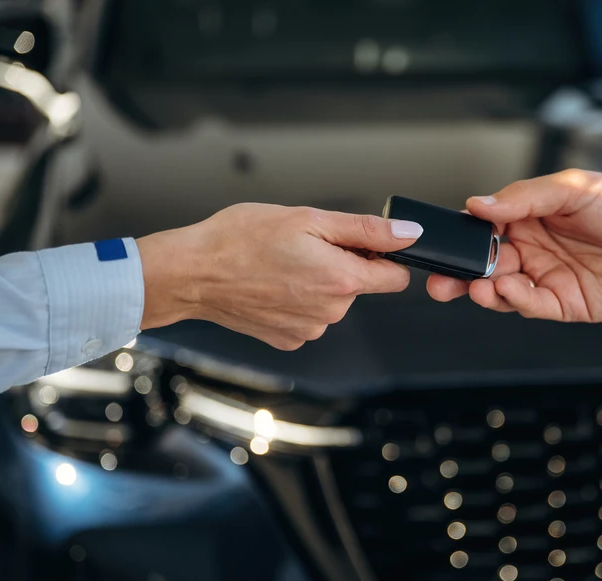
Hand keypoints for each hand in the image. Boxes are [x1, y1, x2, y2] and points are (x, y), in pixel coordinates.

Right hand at [137, 203, 422, 348]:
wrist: (192, 273)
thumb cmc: (239, 240)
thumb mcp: (308, 219)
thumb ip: (366, 230)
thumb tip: (409, 234)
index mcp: (341, 280)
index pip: (395, 277)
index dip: (382, 255)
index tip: (359, 243)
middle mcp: (330, 312)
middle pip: (359, 287)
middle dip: (341, 265)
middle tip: (302, 246)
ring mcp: (309, 330)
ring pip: (332, 302)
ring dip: (316, 282)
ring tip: (280, 264)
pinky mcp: (288, 340)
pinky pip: (307, 317)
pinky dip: (295, 301)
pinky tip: (271, 284)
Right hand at [427, 169, 601, 321]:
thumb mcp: (573, 188)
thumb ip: (524, 197)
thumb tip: (477, 204)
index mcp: (527, 218)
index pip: (482, 229)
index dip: (459, 238)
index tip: (439, 243)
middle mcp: (532, 250)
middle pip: (483, 265)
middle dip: (457, 275)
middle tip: (438, 281)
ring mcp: (546, 278)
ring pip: (501, 290)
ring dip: (483, 290)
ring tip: (478, 285)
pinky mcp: (564, 304)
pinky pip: (531, 306)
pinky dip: (514, 300)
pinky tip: (508, 290)